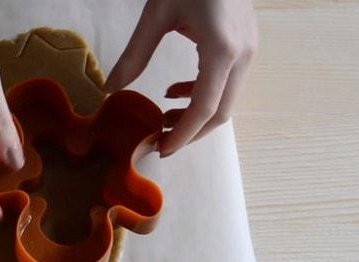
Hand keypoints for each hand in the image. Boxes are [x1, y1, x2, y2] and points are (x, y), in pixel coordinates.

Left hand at [104, 0, 257, 156]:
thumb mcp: (156, 15)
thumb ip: (134, 55)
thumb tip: (110, 90)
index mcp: (222, 49)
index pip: (204, 108)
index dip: (183, 135)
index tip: (161, 149)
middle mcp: (242, 54)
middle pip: (220, 113)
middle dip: (190, 132)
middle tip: (159, 140)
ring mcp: (248, 50)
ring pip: (226, 101)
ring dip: (195, 116)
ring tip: (163, 117)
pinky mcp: (245, 45)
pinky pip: (227, 84)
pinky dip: (202, 95)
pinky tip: (175, 91)